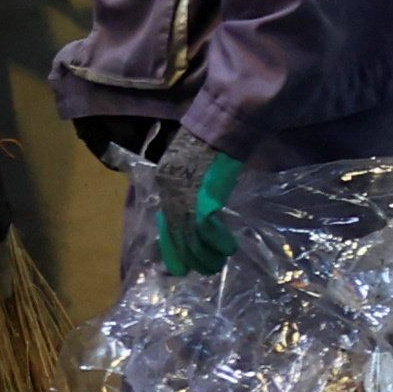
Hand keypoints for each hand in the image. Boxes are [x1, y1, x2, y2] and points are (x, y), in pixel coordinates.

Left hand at [151, 144, 240, 278]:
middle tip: (202, 269)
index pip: (166, 222)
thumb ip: (189, 182)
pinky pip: (207, 228)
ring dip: (205, 254)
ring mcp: (185, 194)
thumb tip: (197, 205)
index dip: (172, 247)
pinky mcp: (202, 196)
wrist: (223, 122)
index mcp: (165, 181)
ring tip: (217, 264)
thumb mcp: (192, 161)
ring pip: (191, 236)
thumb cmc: (213, 137)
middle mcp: (170, 191)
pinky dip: (217, 240)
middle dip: (189, 256)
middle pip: (177, 233)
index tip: (179, 266)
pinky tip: (227, 248)